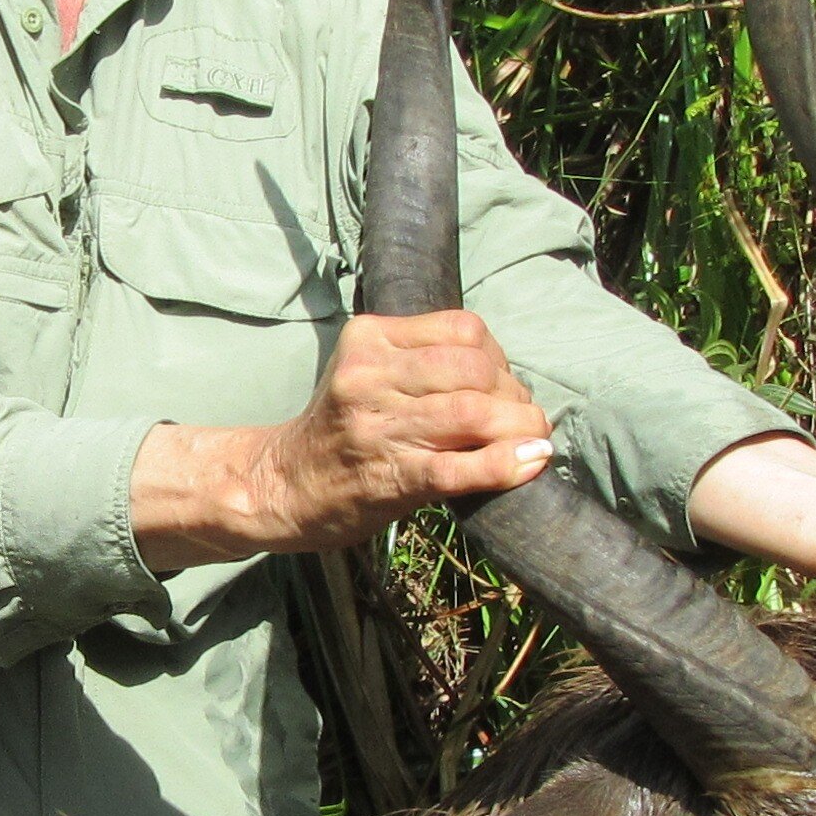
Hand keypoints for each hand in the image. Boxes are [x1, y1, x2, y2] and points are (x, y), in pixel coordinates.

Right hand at [132, 310, 550, 569]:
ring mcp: (376, 426)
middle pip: (475, 369)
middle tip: (521, 418)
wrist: (282, 485)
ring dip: (519, 428)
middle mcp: (369, 376)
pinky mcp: (388, 475)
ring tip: (533, 441)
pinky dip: (504, 465)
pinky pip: (459, 467)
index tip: (501, 385)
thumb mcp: (369, 372)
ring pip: (473, 413)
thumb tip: (509, 377)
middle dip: (513, 395)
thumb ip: (425, 362)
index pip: (464, 330)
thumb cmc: (340, 429)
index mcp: (369, 339)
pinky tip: (530, 463)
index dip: (499, 357)